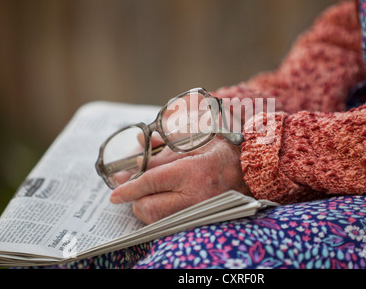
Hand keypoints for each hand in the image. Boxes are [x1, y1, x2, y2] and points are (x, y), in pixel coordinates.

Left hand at [109, 133, 250, 223]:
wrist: (250, 169)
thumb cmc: (222, 150)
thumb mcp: (191, 144)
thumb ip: (162, 150)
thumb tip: (139, 149)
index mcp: (193, 171)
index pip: (151, 182)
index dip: (129, 187)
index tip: (115, 193)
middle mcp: (196, 195)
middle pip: (150, 207)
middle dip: (134, 200)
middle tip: (129, 189)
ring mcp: (199, 209)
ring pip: (158, 219)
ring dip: (144, 207)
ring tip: (143, 193)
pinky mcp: (201, 217)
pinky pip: (170, 221)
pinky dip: (158, 213)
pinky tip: (158, 200)